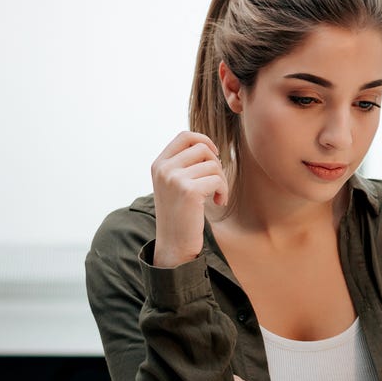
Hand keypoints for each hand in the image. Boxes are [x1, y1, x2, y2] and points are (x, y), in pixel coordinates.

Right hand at [150, 131, 227, 266]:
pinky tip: (217, 202)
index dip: (204, 140)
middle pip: (202, 148)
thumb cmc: (180, 214)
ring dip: (221, 180)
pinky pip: (218, 179)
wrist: (174, 244)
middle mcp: (163, 169)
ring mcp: (174, 178)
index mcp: (158, 164)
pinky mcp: (189, 191)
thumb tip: (208, 145)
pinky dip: (223, 191)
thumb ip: (184, 164)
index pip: (184, 136)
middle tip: (215, 183)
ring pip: (213, 164)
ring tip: (215, 196)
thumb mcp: (174, 184)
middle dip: (216, 164)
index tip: (214, 155)